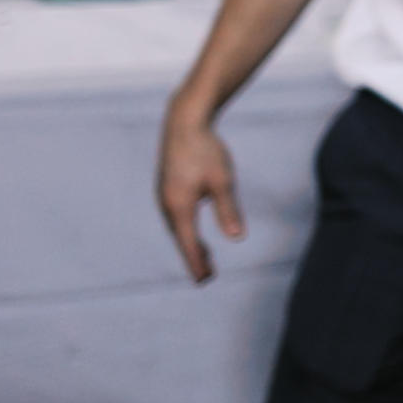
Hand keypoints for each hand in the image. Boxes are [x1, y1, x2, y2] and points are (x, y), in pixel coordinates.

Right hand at [157, 109, 243, 282]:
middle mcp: (167, 204)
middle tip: (206, 277)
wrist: (184, 122)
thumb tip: (237, 237)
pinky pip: (176, 216)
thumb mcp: (222, 181)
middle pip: (181, 238)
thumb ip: (228, 210)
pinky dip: (186, 229)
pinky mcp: (167, 187)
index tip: (204, 280)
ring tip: (206, 259)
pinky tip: (193, 230)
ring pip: (177, 227)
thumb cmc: (206, 150)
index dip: (197, 263)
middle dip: (194, 257)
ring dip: (190, 243)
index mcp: (179, 206)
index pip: (188, 243)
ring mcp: (164, 195)